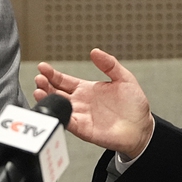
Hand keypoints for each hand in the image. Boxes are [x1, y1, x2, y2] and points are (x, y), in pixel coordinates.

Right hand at [33, 48, 153, 156]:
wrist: (142, 128)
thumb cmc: (134, 105)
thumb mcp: (124, 78)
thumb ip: (110, 64)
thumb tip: (95, 51)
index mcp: (86, 89)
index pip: (63, 80)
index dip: (52, 74)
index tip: (43, 67)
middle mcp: (80, 102)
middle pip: (56, 92)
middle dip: (45, 85)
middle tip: (39, 78)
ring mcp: (81, 116)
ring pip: (59, 107)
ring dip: (48, 100)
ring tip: (39, 91)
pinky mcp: (84, 130)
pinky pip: (68, 123)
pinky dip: (60, 117)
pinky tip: (54, 109)